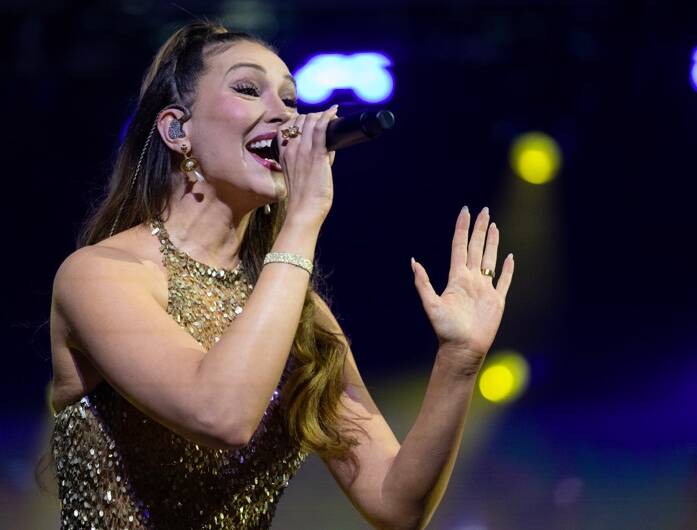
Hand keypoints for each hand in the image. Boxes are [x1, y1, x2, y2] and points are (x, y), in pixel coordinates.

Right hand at [277, 105, 338, 223]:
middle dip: (313, 116)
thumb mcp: (297, 175)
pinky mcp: (316, 154)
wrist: (303, 210)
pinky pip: (320, 128)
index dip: (300, 120)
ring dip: (322, 115)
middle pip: (300, 120)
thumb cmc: (303, 197)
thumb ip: (306, 161)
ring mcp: (302, 150)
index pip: (288, 126)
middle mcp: (291, 148)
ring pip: (310, 120)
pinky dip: (328, 116)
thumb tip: (326, 150)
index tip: (311, 122)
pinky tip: (334, 111)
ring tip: (331, 116)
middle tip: (325, 120)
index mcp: (284, 153)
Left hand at [411, 206, 514, 371]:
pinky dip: (508, 269)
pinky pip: (505, 281)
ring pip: (489, 259)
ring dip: (492, 243)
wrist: (462, 349)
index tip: (465, 211)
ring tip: (493, 226)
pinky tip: (510, 257)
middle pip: (476, 248)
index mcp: (456, 278)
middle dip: (479, 229)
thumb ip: (423, 282)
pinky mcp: (497, 300)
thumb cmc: (446, 330)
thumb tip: (413, 261)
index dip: (462, 228)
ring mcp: (485, 289)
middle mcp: (471, 280)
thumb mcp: (430, 304)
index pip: (460, 246)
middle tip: (483, 210)